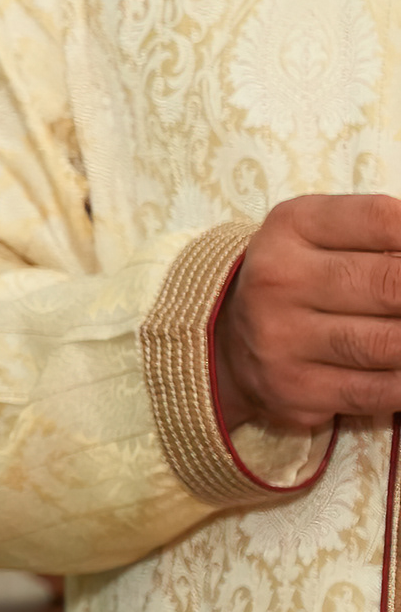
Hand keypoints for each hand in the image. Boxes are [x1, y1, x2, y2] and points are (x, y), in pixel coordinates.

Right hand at [213, 194, 400, 436]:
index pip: (385, 221)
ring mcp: (282, 339)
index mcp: (292, 226)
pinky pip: (381, 391)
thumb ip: (388, 235)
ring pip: (392, 344)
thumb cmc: (303, 277)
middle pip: (391, 284)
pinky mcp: (296, 389)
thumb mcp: (328, 234)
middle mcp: (278, 280)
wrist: (226, 340)